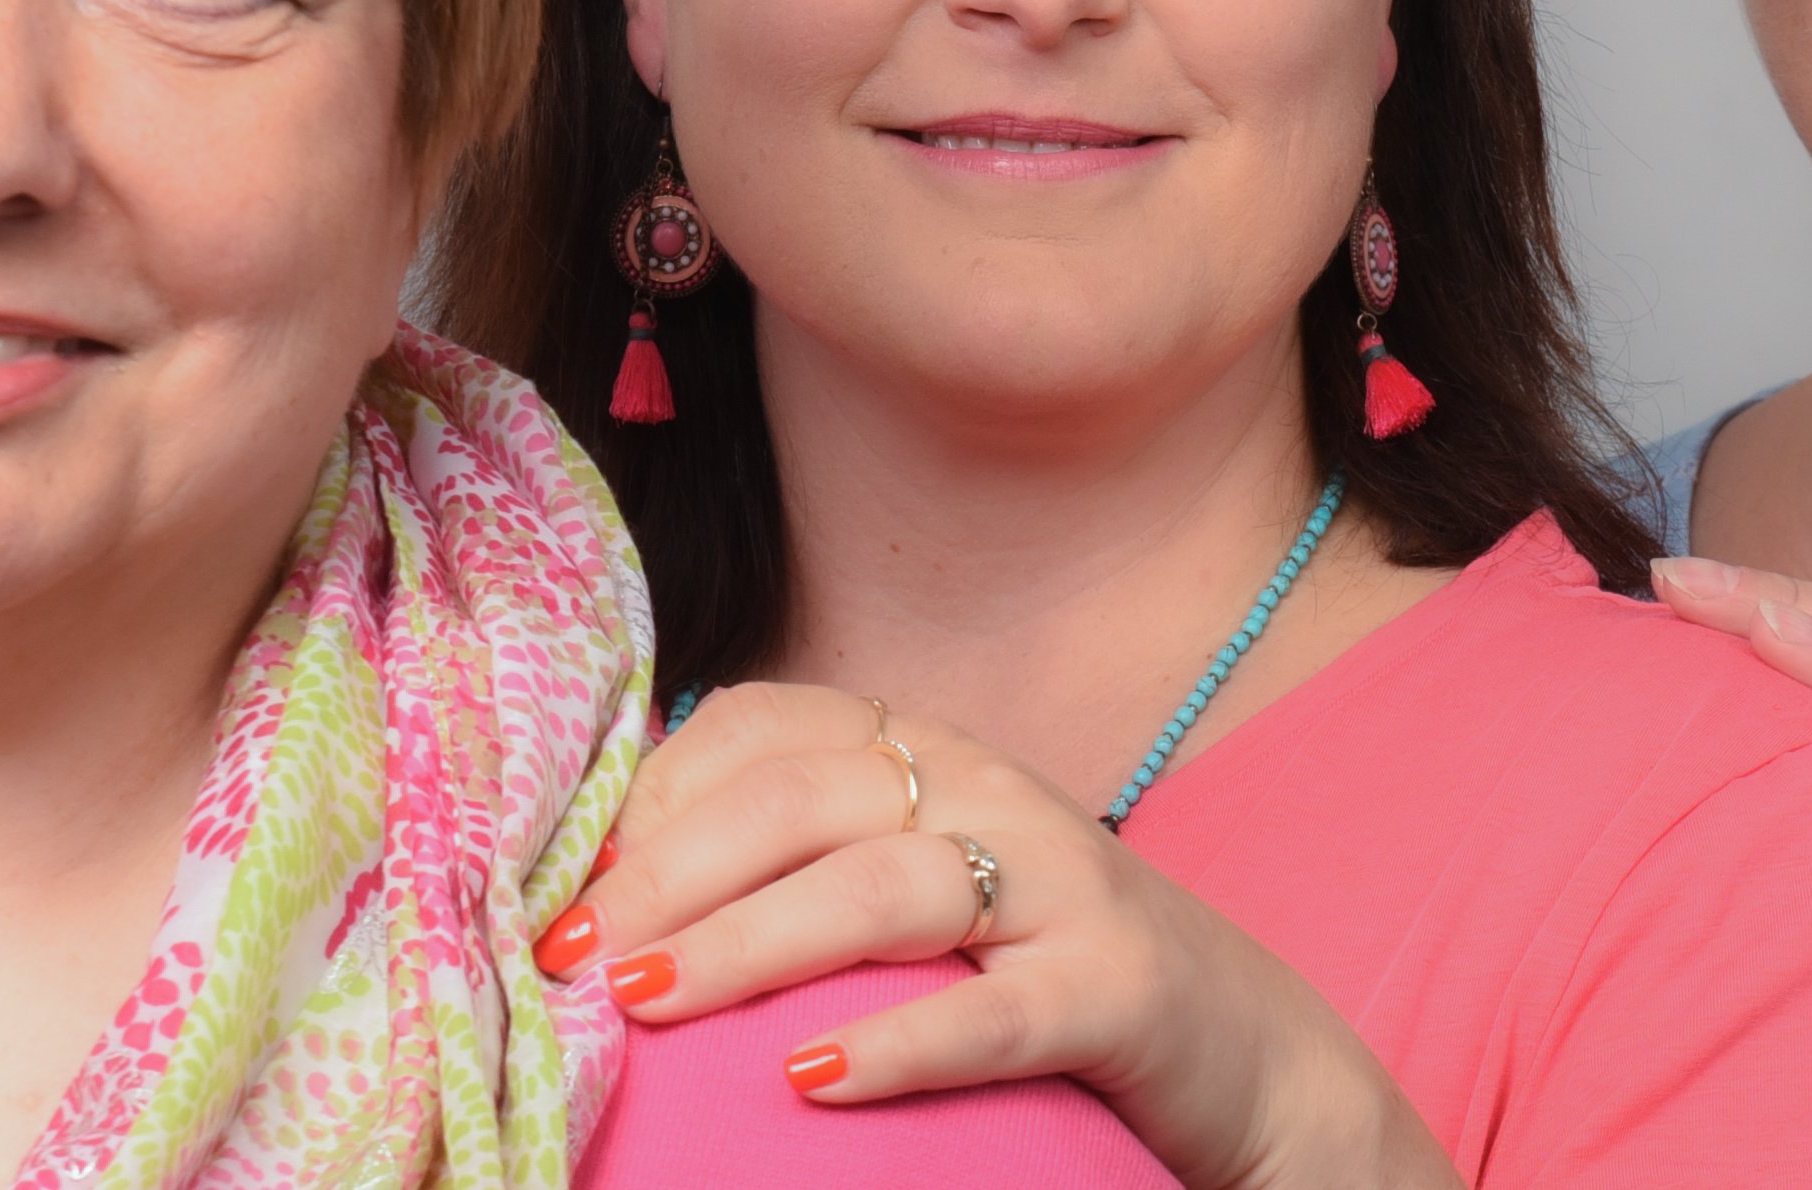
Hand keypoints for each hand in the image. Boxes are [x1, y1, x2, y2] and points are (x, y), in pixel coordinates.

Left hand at [538, 682, 1456, 1189]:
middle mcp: (991, 790)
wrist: (1245, 1049)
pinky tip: (809, 1081)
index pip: (759, 730)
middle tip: (577, 957)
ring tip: (651, 1000)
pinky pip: (994, 1010)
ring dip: (751, 943)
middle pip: (800, 801)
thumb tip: (612, 902)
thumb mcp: (917, 888)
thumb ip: (796, 867)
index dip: (649, 803)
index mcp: (925, 752)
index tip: (567, 894)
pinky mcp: (1120, 985)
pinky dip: (898, 1043)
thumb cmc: (1039, 967)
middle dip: (671, 874)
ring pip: (883, 887)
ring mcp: (1063, 882)